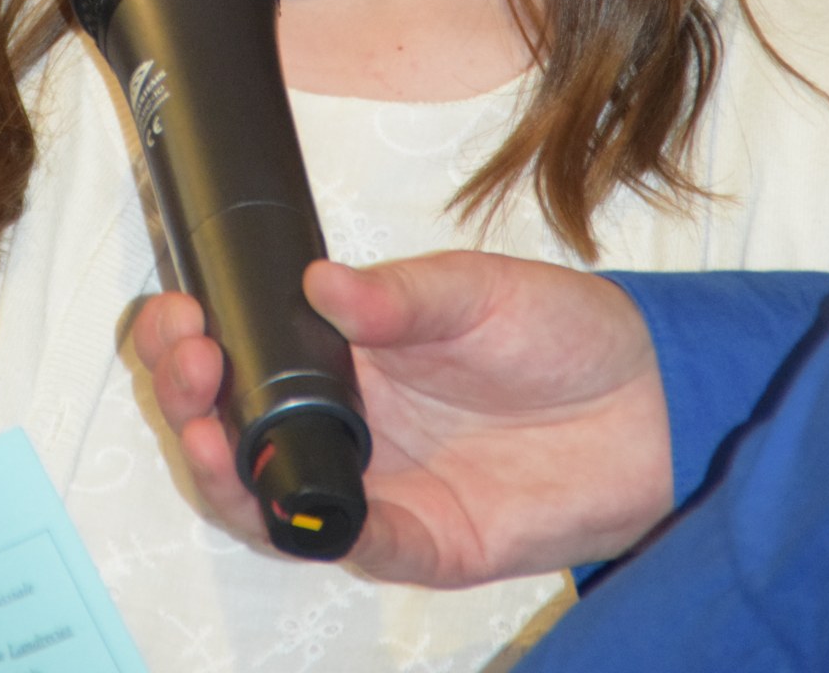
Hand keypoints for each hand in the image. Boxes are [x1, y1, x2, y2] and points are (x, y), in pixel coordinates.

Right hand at [132, 250, 671, 586]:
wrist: (648, 402)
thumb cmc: (557, 331)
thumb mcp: (475, 289)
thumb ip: (400, 296)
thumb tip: (319, 284)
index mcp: (344, 352)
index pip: (243, 348)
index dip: (195, 334)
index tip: (180, 310)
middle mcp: (345, 422)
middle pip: (232, 425)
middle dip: (185, 396)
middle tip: (185, 362)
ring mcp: (377, 485)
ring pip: (266, 498)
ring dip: (221, 471)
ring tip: (203, 431)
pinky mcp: (421, 538)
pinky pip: (353, 543)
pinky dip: (315, 526)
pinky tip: (288, 497)